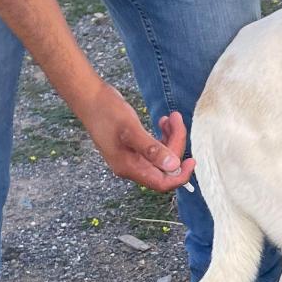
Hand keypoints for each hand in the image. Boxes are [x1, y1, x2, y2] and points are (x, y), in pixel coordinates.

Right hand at [72, 81, 194, 191]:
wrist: (89, 98)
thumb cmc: (106, 112)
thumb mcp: (130, 129)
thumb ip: (151, 149)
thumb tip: (172, 166)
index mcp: (129, 167)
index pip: (161, 183)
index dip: (179, 175)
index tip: (192, 160)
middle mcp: (131, 166)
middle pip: (164, 166)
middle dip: (175, 144)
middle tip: (176, 118)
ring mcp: (131, 156)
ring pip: (161, 155)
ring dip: (171, 138)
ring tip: (171, 117)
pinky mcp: (132, 145)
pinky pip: (155, 147)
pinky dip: (163, 135)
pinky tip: (163, 121)